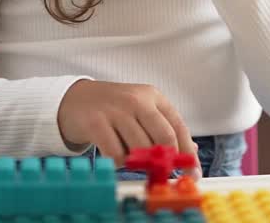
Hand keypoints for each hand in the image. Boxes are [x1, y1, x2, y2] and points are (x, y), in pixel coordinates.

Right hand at [57, 80, 197, 170]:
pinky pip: (116, 154)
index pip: (178, 126)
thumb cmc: (114, 108)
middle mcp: (137, 100)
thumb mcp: (142, 111)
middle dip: (167, 161)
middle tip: (163, 173)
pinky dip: (119, 163)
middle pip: (164, 137)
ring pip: (140, 149)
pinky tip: (115, 156)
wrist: (75, 99)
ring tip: (131, 158)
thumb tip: (190, 152)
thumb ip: (165, 128)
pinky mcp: (96, 122)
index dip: (187, 153)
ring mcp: (116, 110)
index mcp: (153, 96)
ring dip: (138, 162)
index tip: (193, 172)